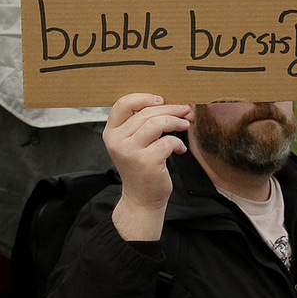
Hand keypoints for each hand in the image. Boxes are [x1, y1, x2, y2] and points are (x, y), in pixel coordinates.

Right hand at [104, 93, 190, 241]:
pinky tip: (180, 149)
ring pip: (157, 124)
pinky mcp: (146, 162)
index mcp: (111, 133)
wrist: (141, 199)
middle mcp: (117, 141)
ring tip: (185, 125)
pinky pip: (168, 141)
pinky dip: (178, 143)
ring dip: (176, 122)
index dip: (143, 98)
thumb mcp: (133, 144)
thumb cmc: (141, 167)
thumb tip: (169, 103)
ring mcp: (130, 151)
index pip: (122, 104)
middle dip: (170, 109)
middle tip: (185, 111)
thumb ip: (140, 124)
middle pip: (146, 113)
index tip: (161, 99)